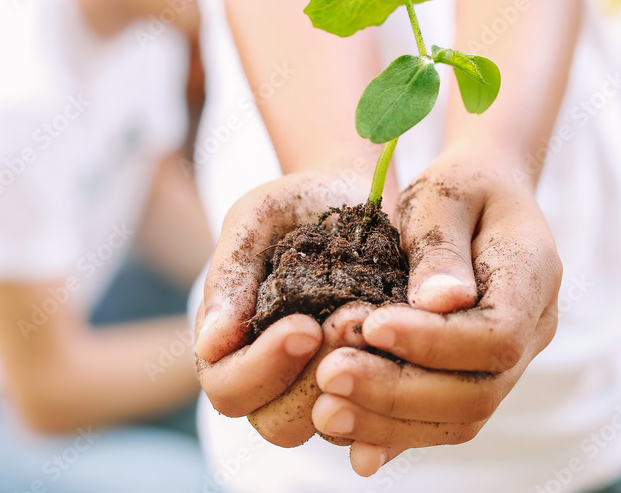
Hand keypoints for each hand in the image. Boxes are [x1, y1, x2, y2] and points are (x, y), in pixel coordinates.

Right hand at [193, 168, 389, 446]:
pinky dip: (397, 384)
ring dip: (359, 381)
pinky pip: (383, 412)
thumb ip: (230, 276)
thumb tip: (209, 345)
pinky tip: (411, 343)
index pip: (230, 391)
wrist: (357, 194)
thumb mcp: (255, 220)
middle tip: (352, 319)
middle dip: (316, 378)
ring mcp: (325, 387)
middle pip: (280, 424)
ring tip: (379, 322)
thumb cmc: (295, 205)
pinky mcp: (372, 383)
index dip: (263, 369)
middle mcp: (274, 379)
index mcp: (232, 348)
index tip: (304, 326)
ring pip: (333, 425)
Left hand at [310, 149, 561, 475]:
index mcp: (533, 275)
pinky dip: (394, 433)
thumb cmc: (460, 186)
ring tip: (323, 409)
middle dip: (399, 392)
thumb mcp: (444, 194)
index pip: (497, 335)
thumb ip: (440, 245)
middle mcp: (534, 328)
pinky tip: (344, 431)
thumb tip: (437, 303)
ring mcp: (512, 361)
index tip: (370, 325)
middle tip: (328, 375)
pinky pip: (444, 421)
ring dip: (389, 423)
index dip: (434, 342)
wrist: (483, 195)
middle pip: (479, 391)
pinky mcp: (478, 377)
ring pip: (463, 418)